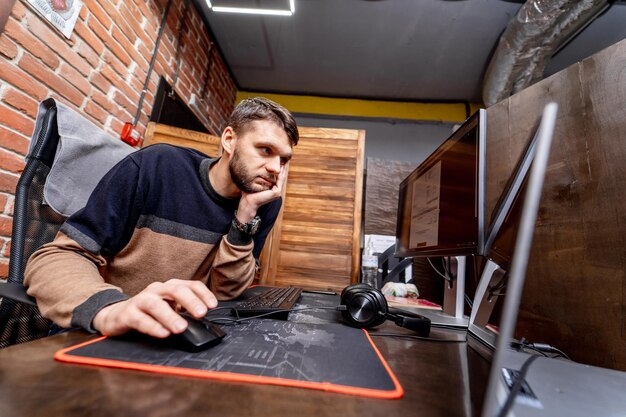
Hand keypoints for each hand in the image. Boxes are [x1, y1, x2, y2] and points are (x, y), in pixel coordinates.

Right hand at [92, 279, 217, 337]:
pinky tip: (163, 333)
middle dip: (190, 301)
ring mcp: (141, 301)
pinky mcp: (128, 314)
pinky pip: (141, 320)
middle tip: (201, 313)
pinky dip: (153, 327)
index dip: (203, 293)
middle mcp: (156, 290)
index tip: (213, 305)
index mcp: (169, 288)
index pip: (190, 285)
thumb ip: (184, 311)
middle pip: (175, 290)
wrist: (116, 315)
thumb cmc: (147, 312)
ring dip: (171, 316)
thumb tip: (204, 321)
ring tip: (181, 327)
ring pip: (157, 305)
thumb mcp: (169, 308)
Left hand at [237, 165, 285, 221]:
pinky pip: (279, 180)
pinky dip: (280, 173)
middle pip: (281, 176)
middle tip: (283, 157)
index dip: (277, 168)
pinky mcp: (276, 192)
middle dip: (282, 167)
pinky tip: (279, 167)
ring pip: (281, 177)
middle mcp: (276, 190)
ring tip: (283, 160)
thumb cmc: (249, 193)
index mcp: (272, 188)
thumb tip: (253, 166)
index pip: (276, 177)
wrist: (248, 202)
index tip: (278, 160)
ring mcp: (277, 191)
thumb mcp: (254, 182)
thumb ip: (257, 176)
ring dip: (282, 169)